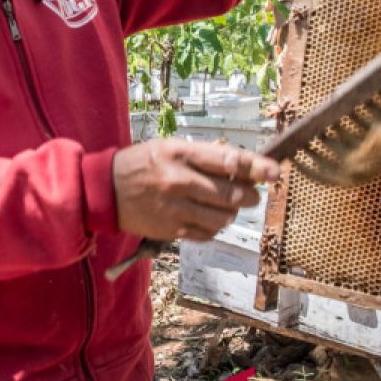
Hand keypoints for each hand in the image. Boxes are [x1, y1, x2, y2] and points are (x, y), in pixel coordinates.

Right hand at [112, 138, 278, 242]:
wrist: (105, 190)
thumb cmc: (141, 163)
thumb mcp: (169, 147)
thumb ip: (204, 155)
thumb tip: (241, 165)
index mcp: (180, 154)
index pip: (228, 161)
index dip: (257, 168)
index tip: (275, 172)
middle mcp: (180, 180)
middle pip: (232, 194)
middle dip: (249, 195)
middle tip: (250, 194)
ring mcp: (175, 208)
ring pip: (223, 217)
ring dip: (231, 213)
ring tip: (224, 206)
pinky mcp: (171, 229)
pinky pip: (207, 233)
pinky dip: (214, 227)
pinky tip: (206, 218)